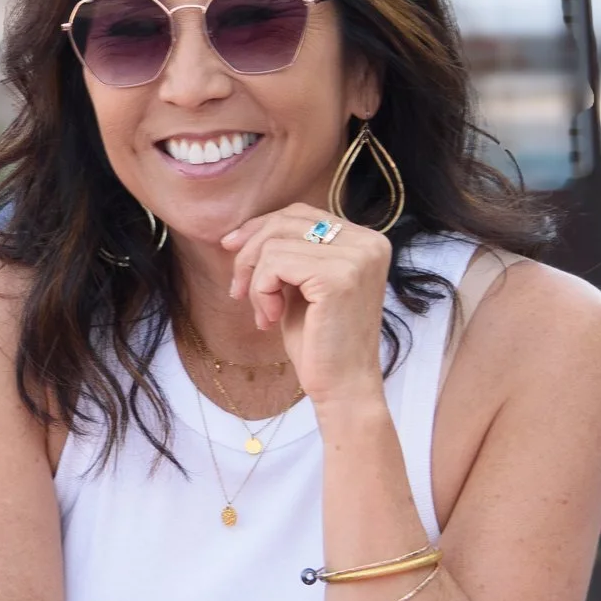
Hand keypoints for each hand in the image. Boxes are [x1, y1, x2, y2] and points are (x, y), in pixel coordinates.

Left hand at [221, 203, 390, 407]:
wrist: (343, 387)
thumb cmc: (320, 342)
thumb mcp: (302, 286)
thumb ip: (288, 254)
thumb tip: (238, 233)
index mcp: (366, 240)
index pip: (301, 213)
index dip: (261, 227)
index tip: (231, 249)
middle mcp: (368, 242)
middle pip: (286, 221)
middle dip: (250, 253)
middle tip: (238, 291)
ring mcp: (356, 258)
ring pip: (275, 243)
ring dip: (256, 281)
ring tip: (264, 314)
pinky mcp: (338, 277)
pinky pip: (275, 264)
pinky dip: (261, 291)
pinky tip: (271, 319)